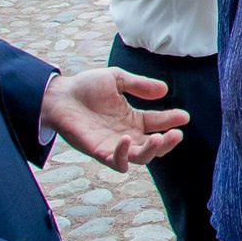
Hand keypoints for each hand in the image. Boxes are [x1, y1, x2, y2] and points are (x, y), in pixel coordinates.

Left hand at [41, 69, 187, 170]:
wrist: (58, 96)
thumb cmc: (85, 87)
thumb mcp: (117, 79)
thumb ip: (140, 85)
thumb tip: (165, 90)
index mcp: (133, 119)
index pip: (158, 124)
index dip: (172, 121)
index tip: (184, 116)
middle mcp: (127, 135)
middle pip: (154, 147)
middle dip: (169, 143)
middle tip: (176, 134)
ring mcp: (113, 145)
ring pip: (141, 158)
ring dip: (152, 151)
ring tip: (160, 139)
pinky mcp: (99, 151)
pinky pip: (116, 161)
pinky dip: (124, 154)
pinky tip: (127, 139)